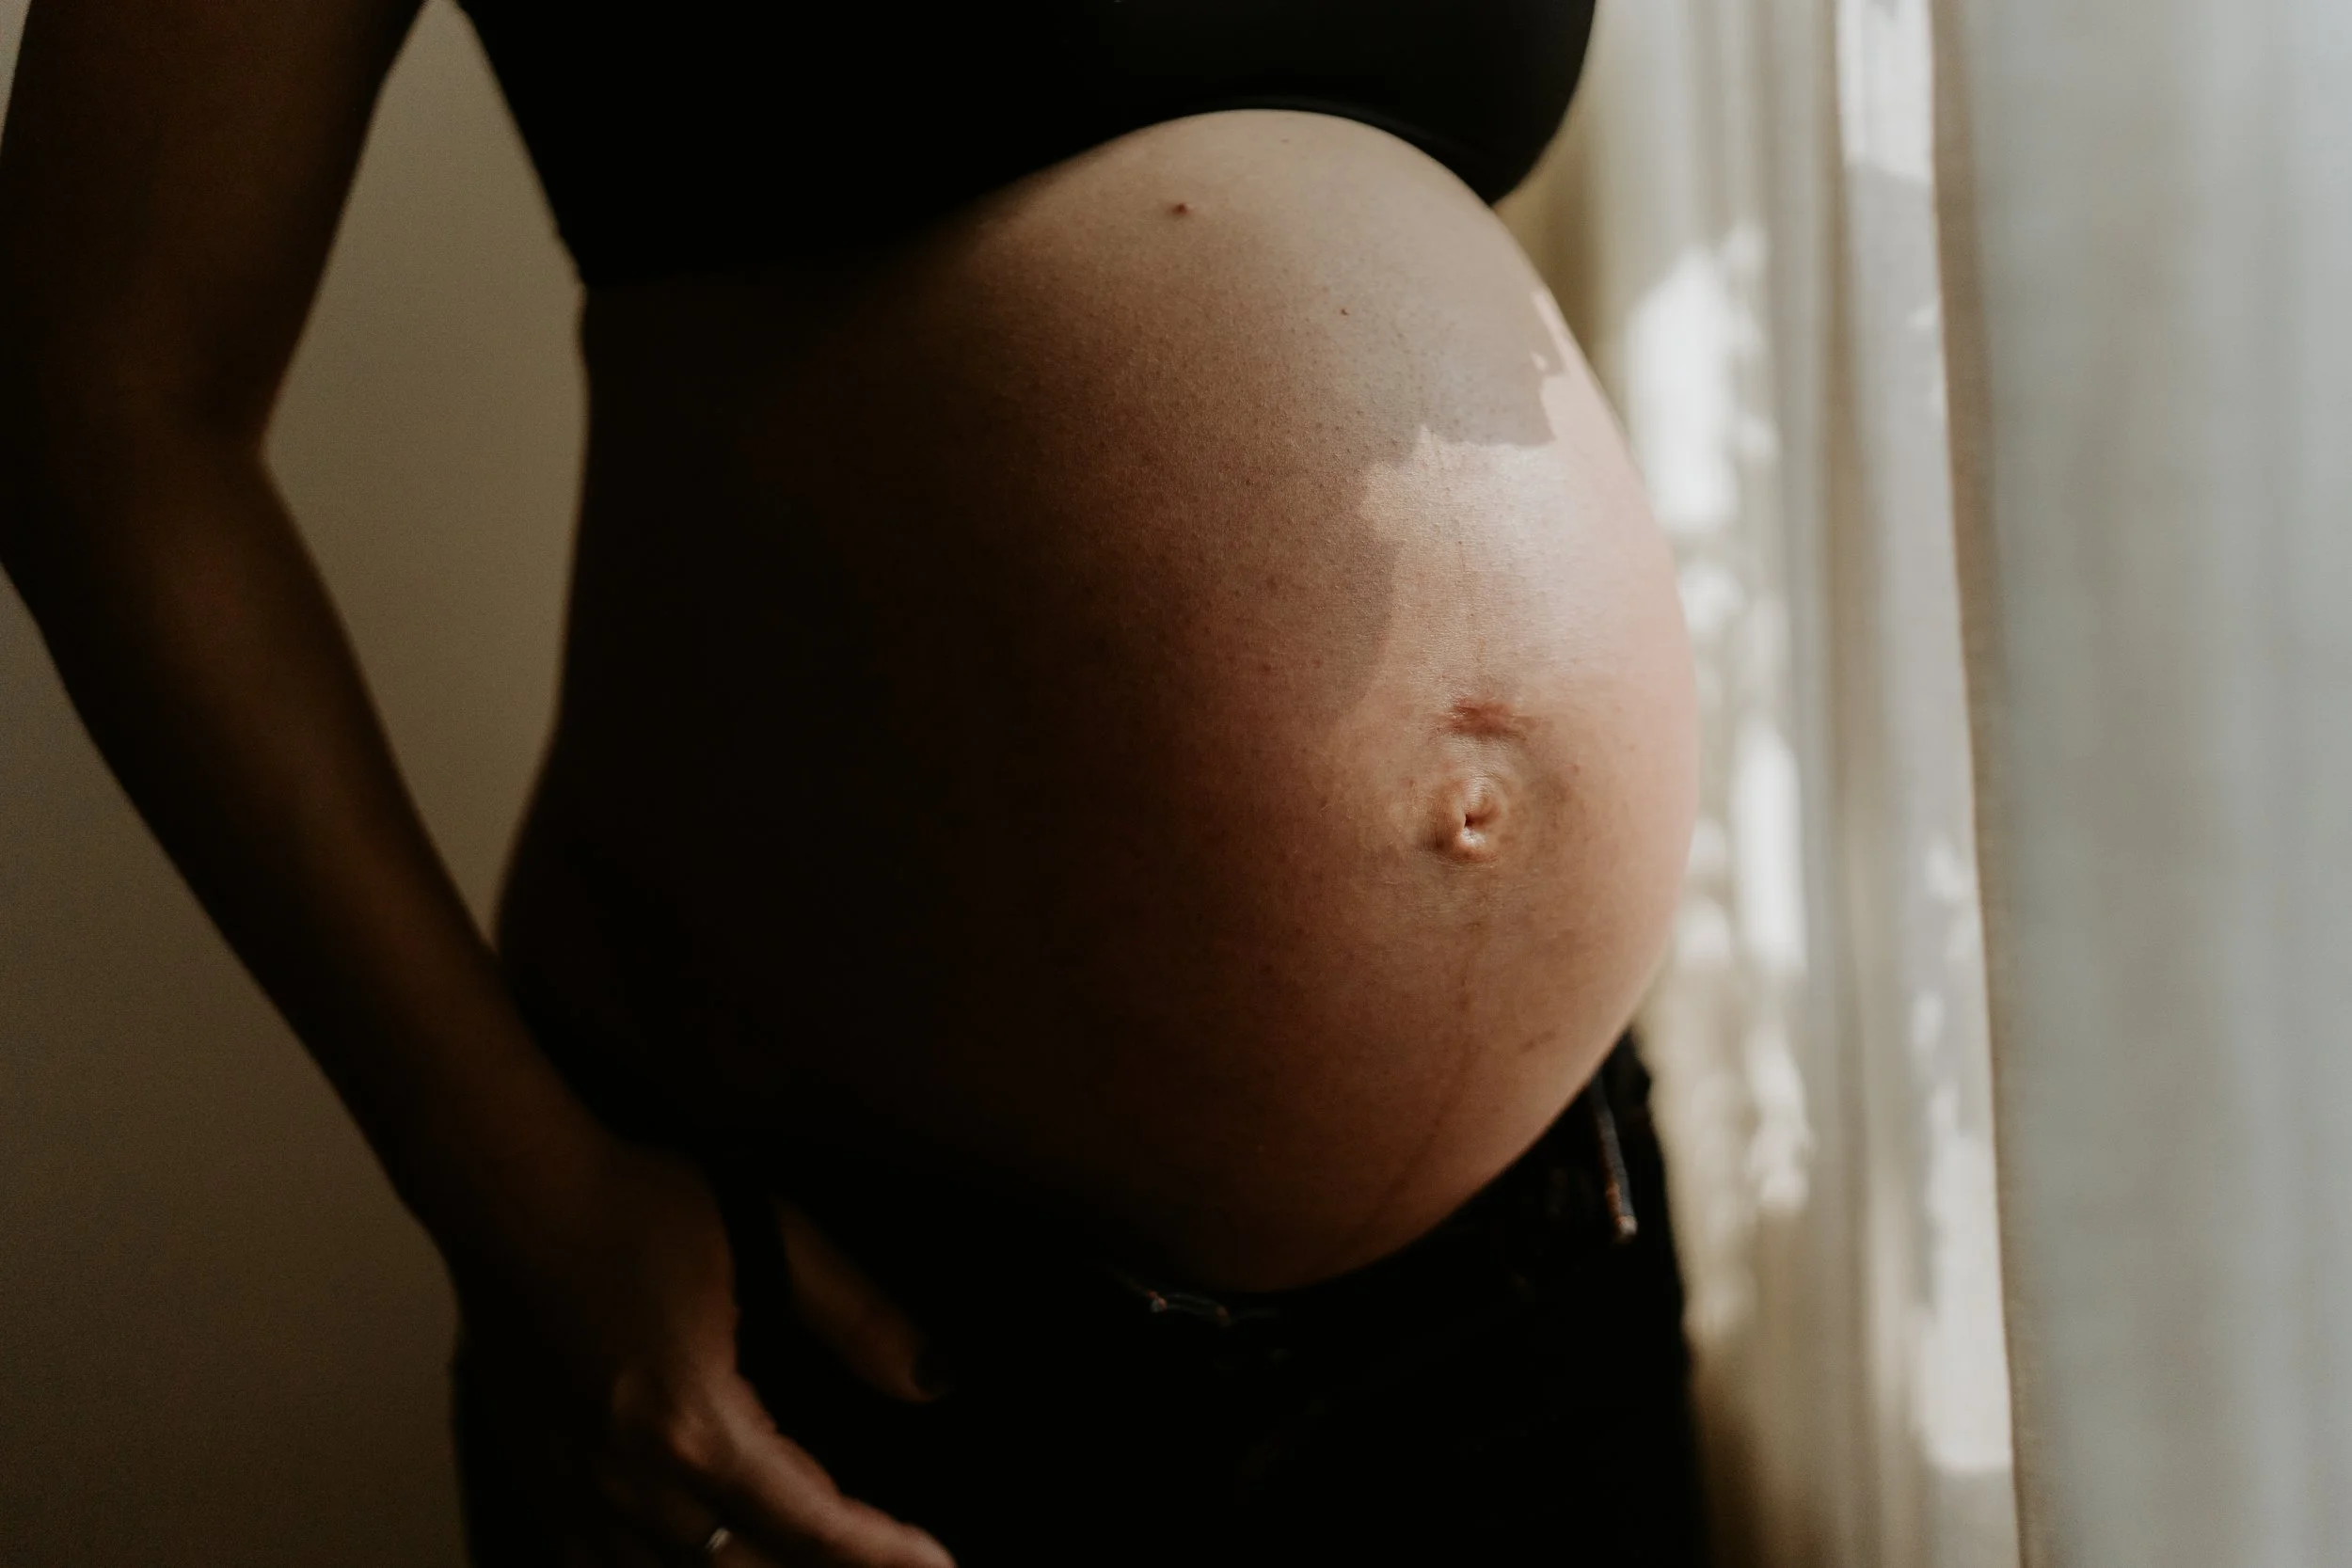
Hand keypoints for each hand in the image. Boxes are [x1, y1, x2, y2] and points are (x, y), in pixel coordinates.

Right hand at [451, 1135, 954, 1566]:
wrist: (507, 1189)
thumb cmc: (632, 1204)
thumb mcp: (768, 1237)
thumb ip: (858, 1315)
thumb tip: (933, 1380)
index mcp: (693, 1425)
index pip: (812, 1526)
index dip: (881, 1555)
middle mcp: (628, 1480)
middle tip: (882, 1564)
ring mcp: (573, 1489)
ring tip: (802, 1565)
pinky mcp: (538, 1477)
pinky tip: (694, 1561)